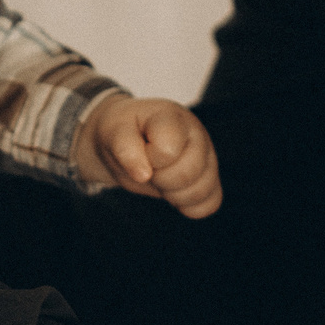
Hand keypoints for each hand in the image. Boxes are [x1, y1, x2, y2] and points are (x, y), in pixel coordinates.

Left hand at [75, 95, 221, 217]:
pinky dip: (190, 207)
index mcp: (171, 118)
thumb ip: (125, 149)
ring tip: (161, 178)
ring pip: (201, 191)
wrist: (128, 139)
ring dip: (173, 195)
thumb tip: (143, 175)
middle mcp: (196, 134)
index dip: (149, 160)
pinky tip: (174, 193)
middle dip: (160, 179)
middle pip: (187, 173)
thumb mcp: (113, 132)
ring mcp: (208, 156)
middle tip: (149, 168)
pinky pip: (211, 203)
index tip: (140, 150)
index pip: (167, 151)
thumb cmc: (123, 132)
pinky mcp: (210, 177)